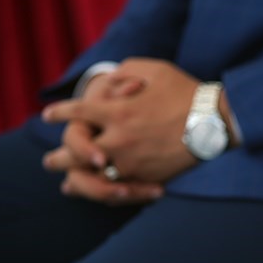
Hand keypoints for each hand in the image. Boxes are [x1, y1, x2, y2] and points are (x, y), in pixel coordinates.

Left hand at [42, 57, 199, 183]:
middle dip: (60, 157)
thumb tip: (107, 83)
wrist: (214, 121)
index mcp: (117, 110)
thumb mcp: (154, 69)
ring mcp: (133, 161)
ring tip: (67, 184)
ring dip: (78, 179)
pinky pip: (121, 186)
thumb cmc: (185, 91)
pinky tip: (98, 192)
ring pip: (95, 175)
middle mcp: (119, 138)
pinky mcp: (148, 176)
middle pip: (77, 151)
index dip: (60, 114)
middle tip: (49, 162)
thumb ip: (124, 73)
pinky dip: (106, 191)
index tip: (48, 116)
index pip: (77, 112)